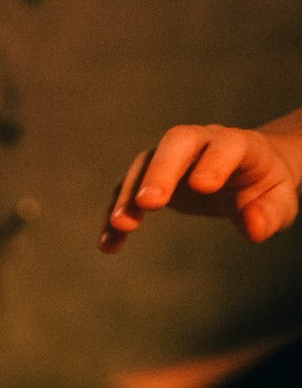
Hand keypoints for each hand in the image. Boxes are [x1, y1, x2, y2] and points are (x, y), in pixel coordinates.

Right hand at [99, 122, 300, 252]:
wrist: (244, 172)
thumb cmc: (264, 187)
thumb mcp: (279, 202)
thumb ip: (270, 214)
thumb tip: (253, 228)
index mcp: (238, 144)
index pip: (226, 145)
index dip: (214, 163)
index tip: (203, 187)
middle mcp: (199, 142)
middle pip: (175, 143)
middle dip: (161, 171)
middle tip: (149, 203)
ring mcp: (169, 157)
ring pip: (143, 165)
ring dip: (128, 195)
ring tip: (122, 227)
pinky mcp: (148, 176)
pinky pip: (125, 191)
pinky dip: (114, 215)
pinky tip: (109, 244)